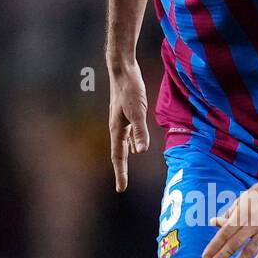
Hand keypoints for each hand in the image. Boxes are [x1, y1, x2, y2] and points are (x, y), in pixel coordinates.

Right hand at [108, 62, 149, 191]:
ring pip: (123, 144)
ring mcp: (120, 120)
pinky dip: (132, 143)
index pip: (118, 156)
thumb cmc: (130, 88)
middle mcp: (117, 127)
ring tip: (126, 170)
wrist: (122, 69)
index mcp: (117, 129)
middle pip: (119, 153)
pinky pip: (128, 134)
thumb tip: (141, 152)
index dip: (120, 173)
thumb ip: (140, 131)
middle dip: (120, 169)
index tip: (121, 189)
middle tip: (121, 185)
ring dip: (125, 157)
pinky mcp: (126, 113)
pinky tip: (137, 146)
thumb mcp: (138, 110)